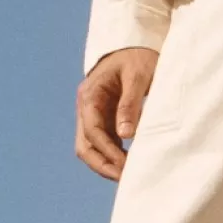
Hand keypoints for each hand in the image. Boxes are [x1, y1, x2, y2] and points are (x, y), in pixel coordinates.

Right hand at [74, 47, 159, 181]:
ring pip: (91, 146)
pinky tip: (129, 164)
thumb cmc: (138, 56)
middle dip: (102, 164)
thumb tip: (126, 135)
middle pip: (84, 145)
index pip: (92, 131)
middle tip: (124, 179)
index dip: (107, 151)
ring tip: (129, 176)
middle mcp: (86, 106)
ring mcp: (93, 113)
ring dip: (107, 162)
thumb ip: (130, 103)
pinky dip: (113, 154)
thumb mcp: (138, 76)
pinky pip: (104, 142)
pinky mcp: (104, 117)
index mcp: (90, 95)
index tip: (125, 166)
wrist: (135, 44)